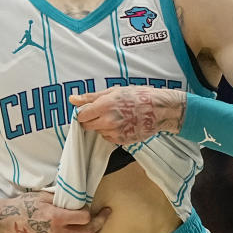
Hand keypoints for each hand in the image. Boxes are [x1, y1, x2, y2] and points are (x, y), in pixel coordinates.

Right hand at [0, 190, 110, 232]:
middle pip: (88, 232)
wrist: (5, 222)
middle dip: (101, 222)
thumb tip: (81, 199)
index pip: (86, 218)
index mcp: (56, 218)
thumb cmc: (23, 205)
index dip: (90, 212)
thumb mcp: (44, 197)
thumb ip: (63, 200)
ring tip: (99, 227)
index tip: (90, 206)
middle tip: (106, 214)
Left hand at [70, 86, 185, 144]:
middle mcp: (108, 121)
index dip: (84, 113)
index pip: (81, 116)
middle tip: (104, 112)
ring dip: (102, 126)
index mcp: (104, 105)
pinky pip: (108, 138)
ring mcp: (115, 132)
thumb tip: (72, 99)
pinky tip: (122, 124)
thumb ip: (91, 97)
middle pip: (87, 126)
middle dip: (92, 119)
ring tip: (116, 117)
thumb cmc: (139, 96)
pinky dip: (111, 132)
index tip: (90, 110)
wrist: (159, 109)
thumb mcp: (114, 91)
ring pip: (98, 132)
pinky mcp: (122, 141)